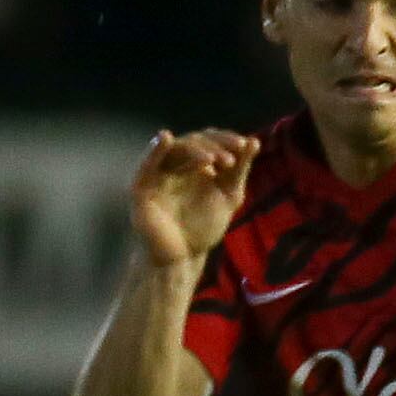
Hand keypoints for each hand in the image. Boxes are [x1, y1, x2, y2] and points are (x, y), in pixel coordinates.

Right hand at [129, 128, 259, 267]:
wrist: (183, 258)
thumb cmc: (202, 228)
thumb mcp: (229, 195)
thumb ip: (239, 169)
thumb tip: (254, 141)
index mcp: (193, 164)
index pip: (208, 140)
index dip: (225, 140)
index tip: (244, 145)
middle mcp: (175, 165)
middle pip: (192, 141)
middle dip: (213, 147)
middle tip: (230, 160)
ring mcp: (157, 175)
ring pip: (174, 150)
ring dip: (194, 150)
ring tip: (214, 161)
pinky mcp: (141, 188)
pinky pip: (146, 164)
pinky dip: (154, 149)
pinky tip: (165, 138)